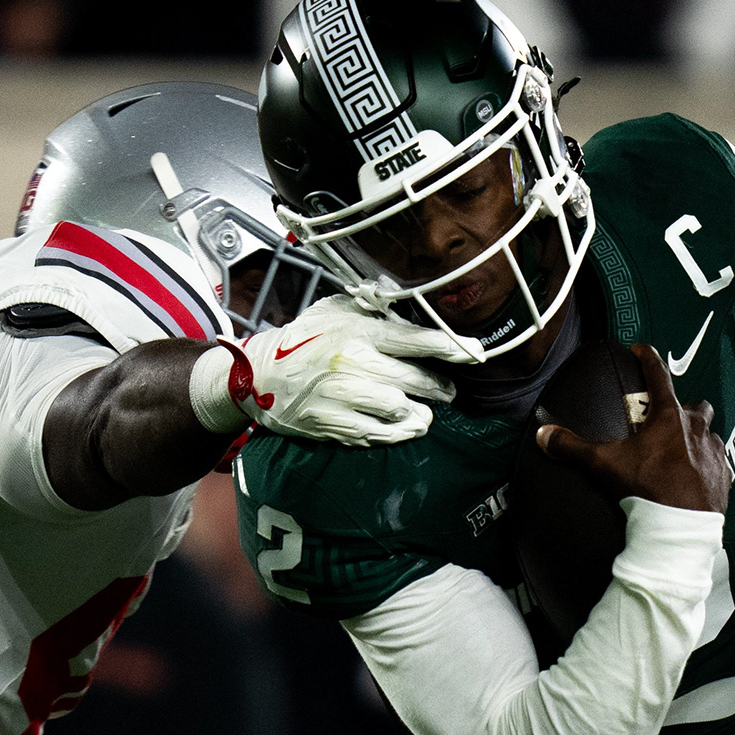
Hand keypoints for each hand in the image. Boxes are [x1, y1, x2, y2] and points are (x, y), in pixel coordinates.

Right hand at [218, 299, 460, 445]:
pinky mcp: (335, 425)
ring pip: (404, 411)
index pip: (416, 340)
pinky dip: (400, 433)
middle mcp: (354, 365)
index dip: (451, 348)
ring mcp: (344, 398)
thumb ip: (371, 308)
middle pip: (418, 380)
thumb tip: (406, 300)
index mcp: (357, 333)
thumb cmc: (303, 340)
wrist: (259, 376)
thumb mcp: (334, 311)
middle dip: (441, 387)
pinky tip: (406, 427)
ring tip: (427, 411)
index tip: (476, 352)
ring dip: (423, 413)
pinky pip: (381, 434)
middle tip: (448, 388)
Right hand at [536, 344, 726, 514]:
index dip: (647, 358)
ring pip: (709, 433)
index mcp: (668, 417)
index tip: (641, 350)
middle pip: (694, 405)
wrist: (680, 529)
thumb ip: (573, 447)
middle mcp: (696, 428)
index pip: (658, 375)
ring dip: (697, 437)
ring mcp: (714, 451)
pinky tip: (694, 475)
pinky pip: (717, 461)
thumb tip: (546, 436)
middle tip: (664, 421)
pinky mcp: (724, 475)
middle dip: (682, 408)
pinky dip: (706, 464)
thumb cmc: (648, 490)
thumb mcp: (604, 465)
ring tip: (680, 451)